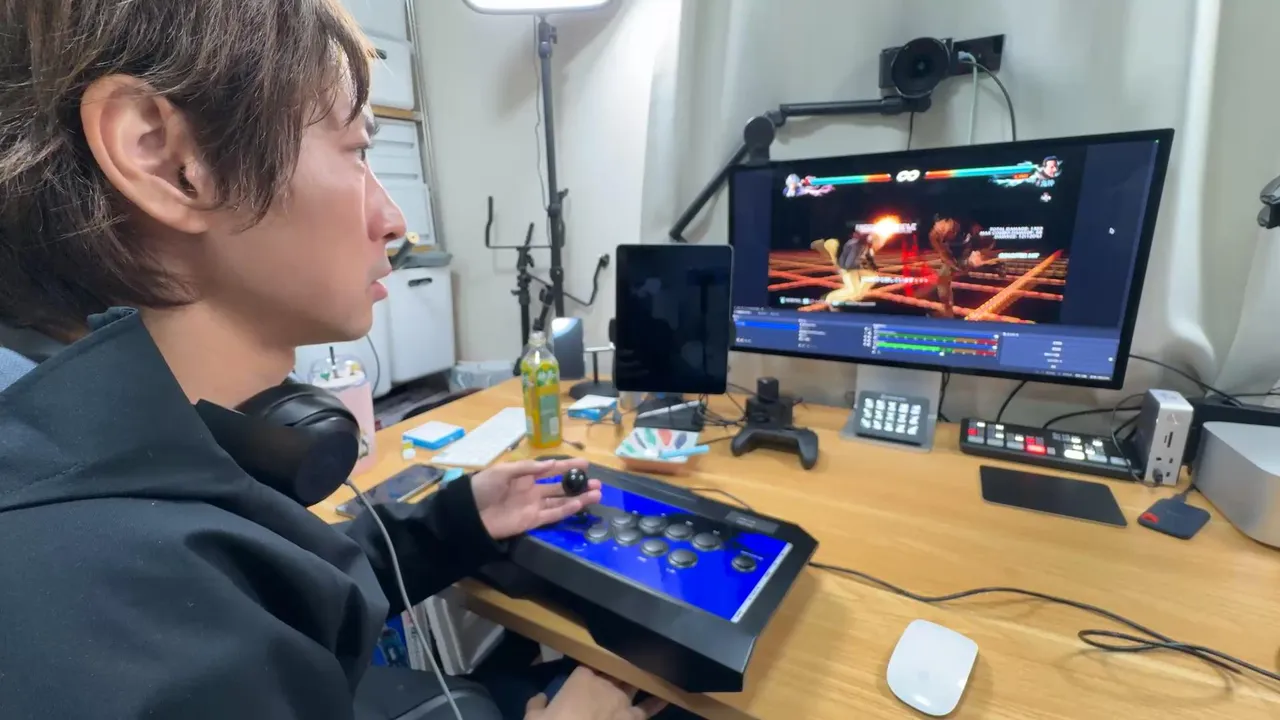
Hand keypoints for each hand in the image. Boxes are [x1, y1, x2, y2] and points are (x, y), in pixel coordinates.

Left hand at [471, 458, 602, 540]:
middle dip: (578, 484)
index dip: (567, 465)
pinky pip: (553, 514)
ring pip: (561, 501)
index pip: (550, 469)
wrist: (468, 515)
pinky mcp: (532, 521)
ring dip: (578, 498)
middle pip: (560, 486)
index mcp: (524, 475)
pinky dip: (567, 509)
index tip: (585, 463)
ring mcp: (533, 506)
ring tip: (597, 493)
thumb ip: (527, 468)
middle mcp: (532, 490)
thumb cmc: (482, 488)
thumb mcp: (502, 471)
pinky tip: (580, 504)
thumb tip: (551, 464)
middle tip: (597, 482)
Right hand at [525, 667, 667, 719]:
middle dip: (616, 672)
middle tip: (618, 671)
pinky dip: (657, 702)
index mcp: (581, 678)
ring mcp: (622, 701)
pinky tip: (667, 696)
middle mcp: (605, 684)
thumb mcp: (532, 718)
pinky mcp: (634, 719)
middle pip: (614, 672)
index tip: (589, 672)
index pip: (588, 666)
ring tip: (644, 674)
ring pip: (632, 684)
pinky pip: (648, 708)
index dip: (590, 669)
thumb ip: (537, 705)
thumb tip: (539, 699)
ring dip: (636, 681)